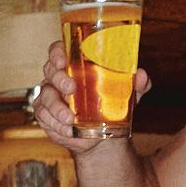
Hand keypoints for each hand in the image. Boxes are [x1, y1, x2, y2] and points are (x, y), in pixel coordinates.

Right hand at [30, 39, 152, 156]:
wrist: (104, 135)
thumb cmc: (113, 104)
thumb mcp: (129, 94)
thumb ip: (138, 84)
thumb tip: (141, 75)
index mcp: (74, 65)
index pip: (58, 50)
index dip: (57, 53)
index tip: (63, 60)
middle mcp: (58, 78)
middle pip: (50, 70)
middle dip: (58, 79)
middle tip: (71, 88)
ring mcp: (50, 96)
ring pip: (45, 96)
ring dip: (56, 107)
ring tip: (70, 118)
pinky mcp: (46, 115)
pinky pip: (44, 117)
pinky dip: (55, 124)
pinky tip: (68, 129)